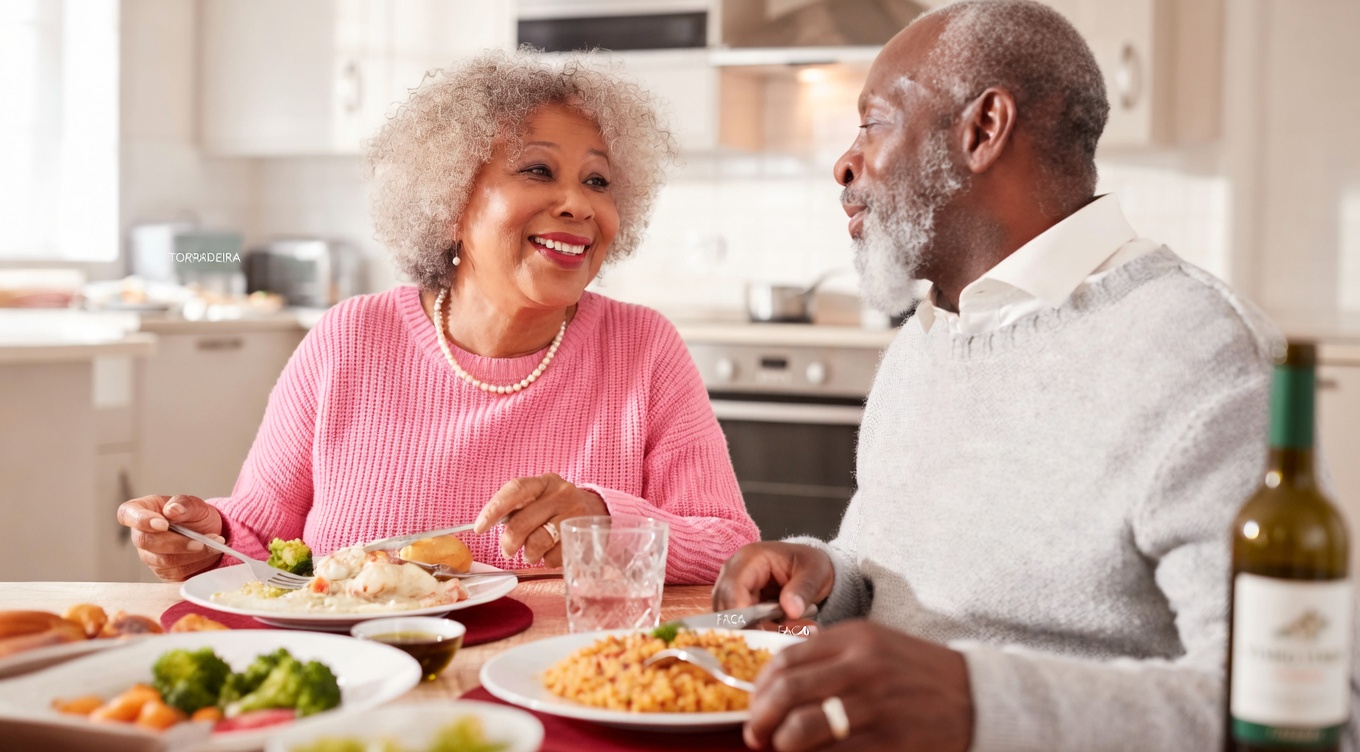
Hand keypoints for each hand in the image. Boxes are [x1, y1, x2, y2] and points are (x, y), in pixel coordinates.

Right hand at [116, 494, 223, 580]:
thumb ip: (185, 503)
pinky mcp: (163, 572)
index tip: (163, 524)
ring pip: (163, 560)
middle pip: (146, 541)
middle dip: (176, 543)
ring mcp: (150, 555)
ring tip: (213, 544)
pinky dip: (197, 563)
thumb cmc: (196, 517)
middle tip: (200, 541)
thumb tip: (173, 510)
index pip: (127, 513)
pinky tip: (210, 553)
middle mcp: (141, 534)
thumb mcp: (196, 505)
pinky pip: (177, 572)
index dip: (141, 520)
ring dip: (191, 554)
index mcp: (143, 510)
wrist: (210, 535)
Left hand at [473, 473, 605, 565]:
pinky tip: (552, 552)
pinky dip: (547, 560)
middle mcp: (561, 494)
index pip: (516, 490)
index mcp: (544, 482)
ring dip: (529, 553)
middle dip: (509, 542)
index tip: (479, 528)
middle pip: (522, 522)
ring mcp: (574, 514)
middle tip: (507, 550)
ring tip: (532, 552)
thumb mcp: (541, 499)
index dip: (494, 509)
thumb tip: (485, 526)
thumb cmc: (558, 508)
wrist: (599, 513)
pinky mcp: (582, 536)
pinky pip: (554, 556)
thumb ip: (518, 508)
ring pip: (538, 541)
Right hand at [713, 542, 834, 626]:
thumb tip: (791, 610)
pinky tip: (776, 635)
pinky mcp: (736, 604)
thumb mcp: (816, 573)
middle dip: (749, 628)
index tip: (763, 633)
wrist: (810, 569)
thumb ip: (804, 590)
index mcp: (749, 558)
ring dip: (753, 632)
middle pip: (725, 607)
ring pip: (728, 620)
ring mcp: (731, 588)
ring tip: (782, 635)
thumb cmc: (811, 566)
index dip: (742, 615)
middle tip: (778, 639)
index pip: (733, 589)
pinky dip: (755, 633)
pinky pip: (737, 625)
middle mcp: (733, 572)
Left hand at [745, 620, 972, 751]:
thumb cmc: (920, 676)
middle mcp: (863, 666)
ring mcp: (877, 705)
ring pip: (802, 729)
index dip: (761, 688)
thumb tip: (779, 686)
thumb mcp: (877, 648)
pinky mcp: (891, 741)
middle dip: (761, 719)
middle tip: (758, 735)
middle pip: (787, 693)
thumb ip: (831, 657)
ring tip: (783, 750)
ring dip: (782, 745)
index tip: (756, 707)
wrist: (980, 698)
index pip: (786, 660)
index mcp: (856, 638)